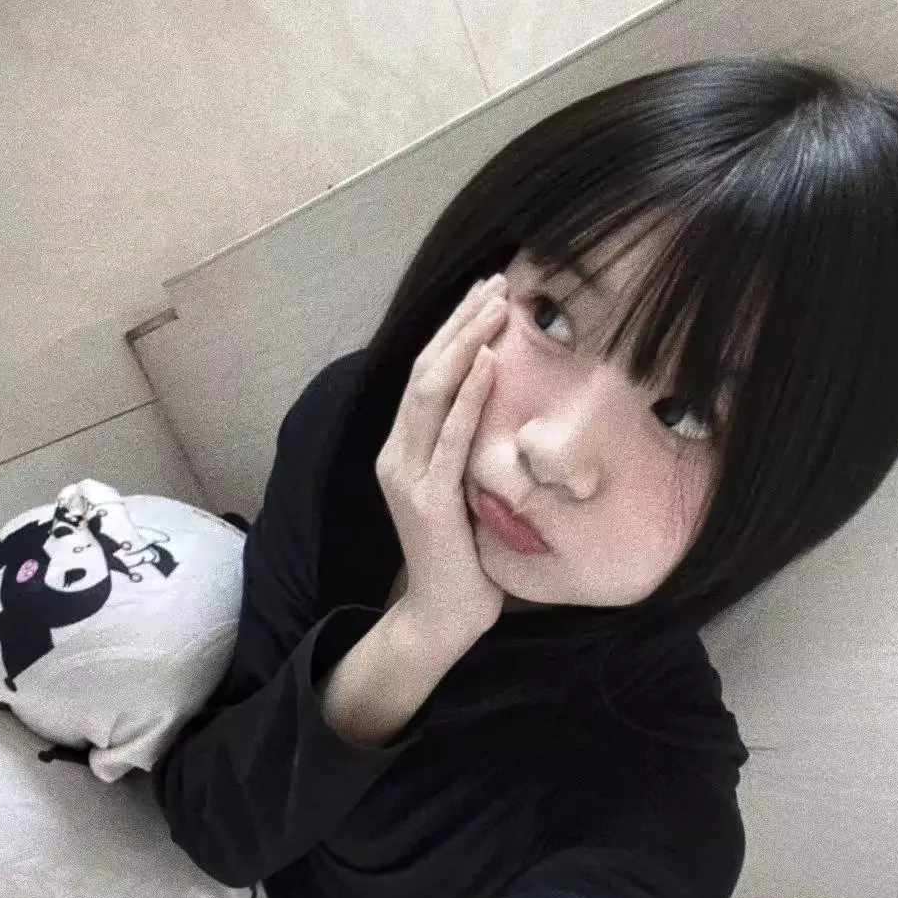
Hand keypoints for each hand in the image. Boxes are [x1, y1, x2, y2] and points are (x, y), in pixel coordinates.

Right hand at [375, 274, 509, 639]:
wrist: (442, 614)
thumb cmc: (463, 553)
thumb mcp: (463, 489)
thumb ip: (466, 449)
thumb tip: (501, 404)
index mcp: (403, 449)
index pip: (425, 376)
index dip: (452, 331)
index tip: (483, 295)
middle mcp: (396, 454)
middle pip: (424, 371)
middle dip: (460, 322)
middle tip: (496, 283)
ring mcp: (407, 475)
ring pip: (431, 393)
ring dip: (465, 344)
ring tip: (496, 306)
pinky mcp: (427, 500)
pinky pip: (450, 438)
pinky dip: (469, 397)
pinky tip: (489, 363)